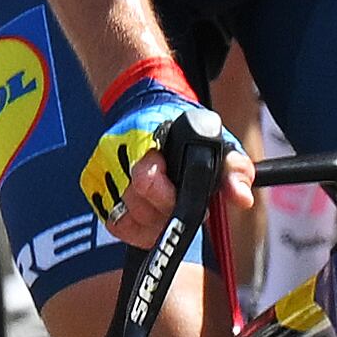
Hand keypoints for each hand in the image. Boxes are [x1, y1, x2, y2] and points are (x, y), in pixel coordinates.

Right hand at [85, 60, 251, 247]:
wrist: (151, 107)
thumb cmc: (188, 130)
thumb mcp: (220, 142)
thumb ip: (235, 169)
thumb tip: (241, 199)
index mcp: (147, 137)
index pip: (147, 180)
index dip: (171, 199)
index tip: (196, 205)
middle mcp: (118, 152)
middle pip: (136, 203)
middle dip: (165, 212)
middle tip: (187, 207)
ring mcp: (102, 169)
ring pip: (124, 217)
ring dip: (151, 223)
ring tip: (171, 212)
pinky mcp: (94, 185)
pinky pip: (113, 223)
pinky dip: (136, 229)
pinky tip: (154, 221)